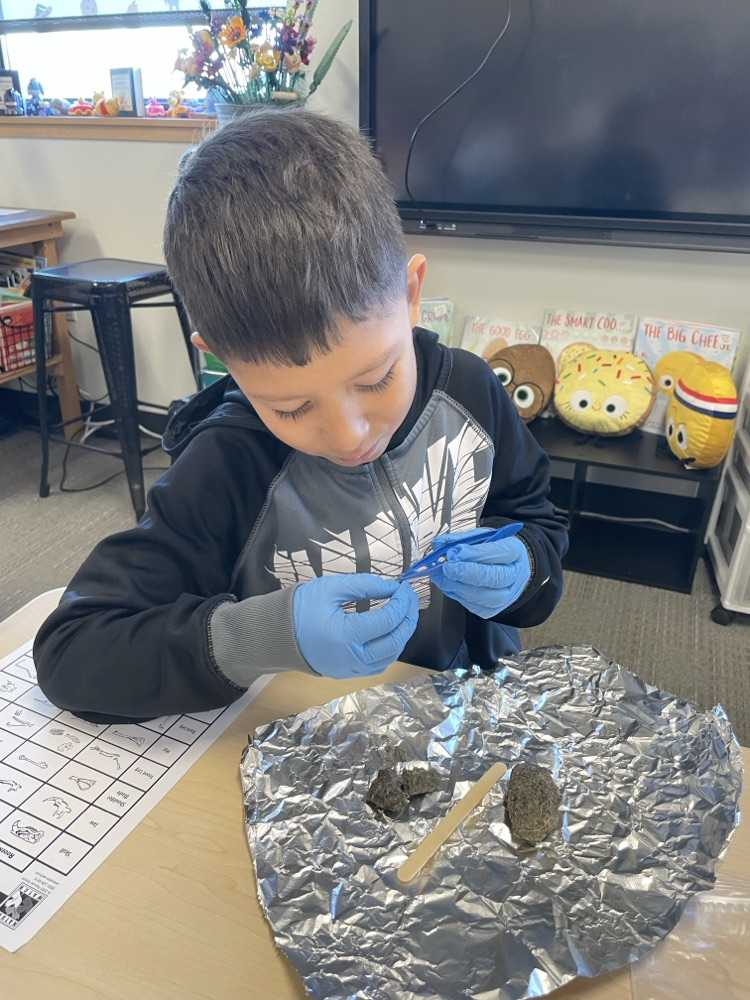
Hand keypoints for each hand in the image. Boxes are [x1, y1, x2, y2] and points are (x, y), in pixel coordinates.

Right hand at [293, 574, 418, 678]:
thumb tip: (392, 587)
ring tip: (404, 613)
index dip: (402, 602)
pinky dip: (391, 648)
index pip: (388, 620)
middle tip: (410, 599)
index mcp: (346, 636)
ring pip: (391, 656)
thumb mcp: (332, 587)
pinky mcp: (349, 674)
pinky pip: (379, 664)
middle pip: (395, 641)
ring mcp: (351, 670)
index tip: (405, 587)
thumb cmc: (301, 608)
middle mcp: (352, 658)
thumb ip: (365, 585)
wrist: (276, 633)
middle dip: (408, 618)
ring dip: (403, 634)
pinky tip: (391, 631)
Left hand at [430, 531, 530, 618]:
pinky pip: (474, 606)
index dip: (476, 554)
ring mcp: (505, 595)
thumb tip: (440, 544)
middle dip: (466, 573)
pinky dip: (457, 595)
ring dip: (458, 586)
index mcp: (515, 551)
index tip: (455, 552)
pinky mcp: (491, 609)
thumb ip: (460, 540)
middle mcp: (514, 575)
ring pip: (484, 596)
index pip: (501, 552)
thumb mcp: (478, 537)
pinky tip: (448, 585)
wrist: (502, 568)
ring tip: (442, 576)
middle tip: (447, 567)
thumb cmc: (490, 551)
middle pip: (495, 578)